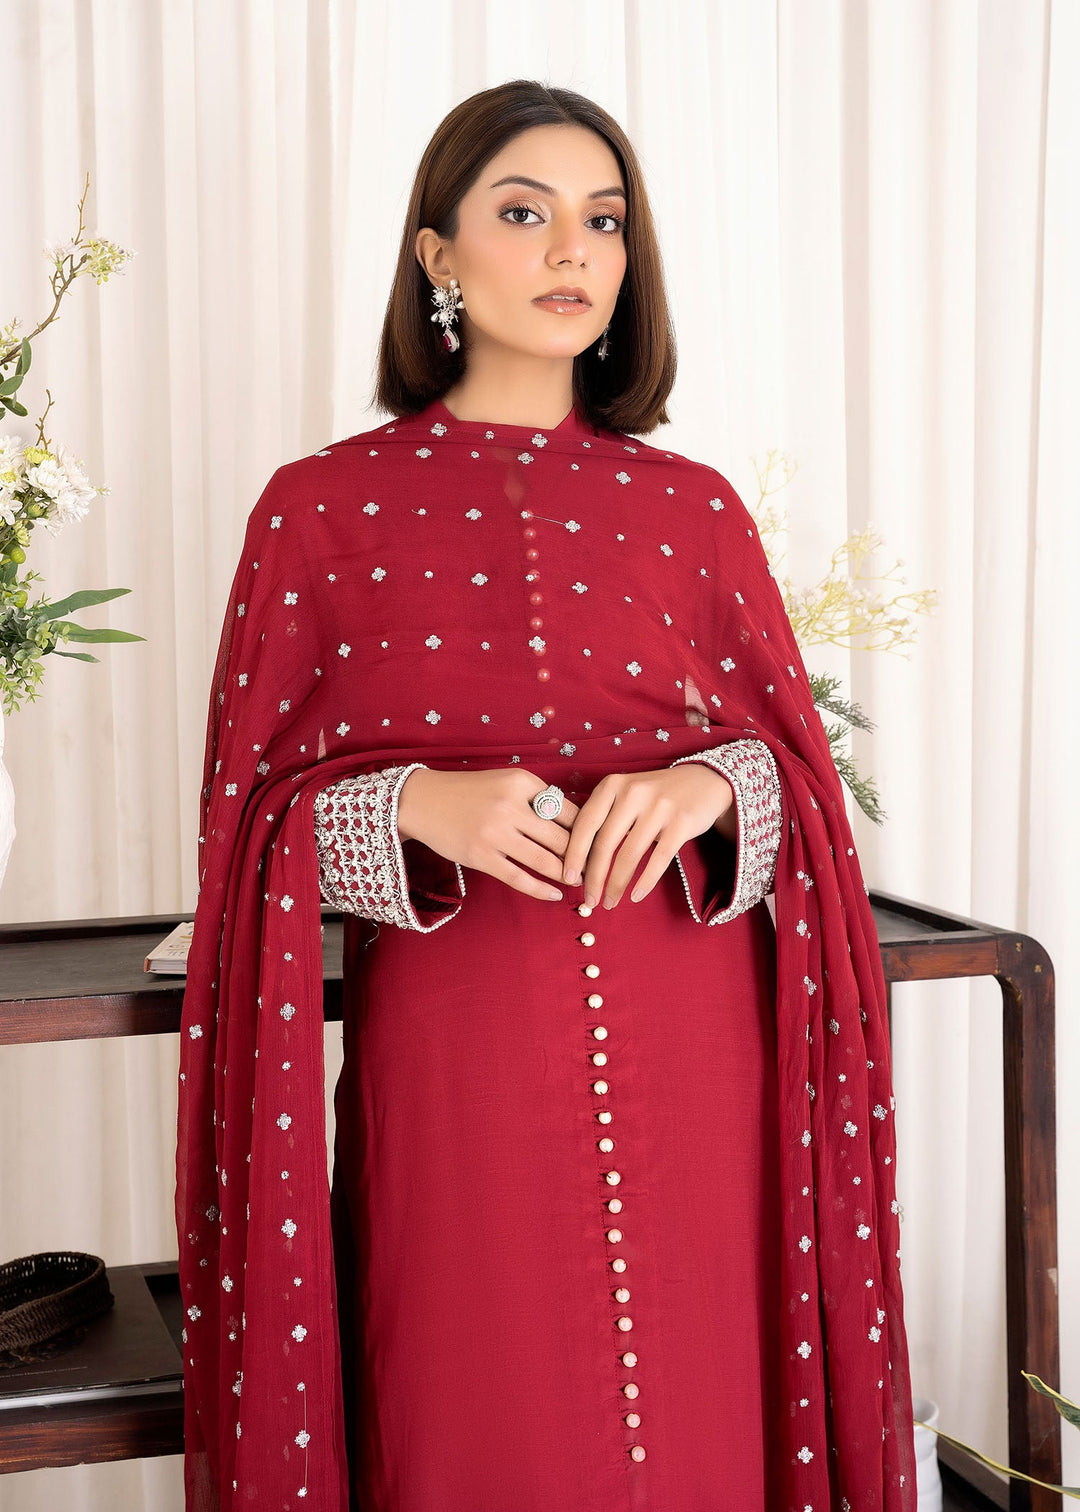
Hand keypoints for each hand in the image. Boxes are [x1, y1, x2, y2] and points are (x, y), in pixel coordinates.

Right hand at [396, 766, 581, 902]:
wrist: (423, 801)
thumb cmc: (472, 792)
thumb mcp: (507, 781)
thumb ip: (538, 798)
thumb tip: (579, 823)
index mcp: (522, 782)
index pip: (568, 811)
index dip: (587, 831)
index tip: (596, 844)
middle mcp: (510, 806)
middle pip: (561, 838)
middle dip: (581, 858)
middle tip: (594, 869)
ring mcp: (495, 833)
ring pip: (545, 861)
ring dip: (566, 875)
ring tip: (578, 882)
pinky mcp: (481, 857)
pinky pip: (519, 878)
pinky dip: (541, 890)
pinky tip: (554, 894)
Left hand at [559, 764, 734, 908]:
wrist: (703, 781)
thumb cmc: (655, 794)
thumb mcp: (626, 794)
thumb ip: (604, 816)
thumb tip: (578, 859)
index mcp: (613, 784)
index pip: (586, 823)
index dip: (574, 854)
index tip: (567, 878)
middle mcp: (634, 792)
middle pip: (605, 843)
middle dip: (594, 877)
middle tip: (589, 899)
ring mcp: (659, 807)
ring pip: (630, 854)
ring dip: (617, 884)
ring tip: (610, 902)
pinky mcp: (681, 822)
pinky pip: (658, 858)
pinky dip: (645, 881)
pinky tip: (635, 896)